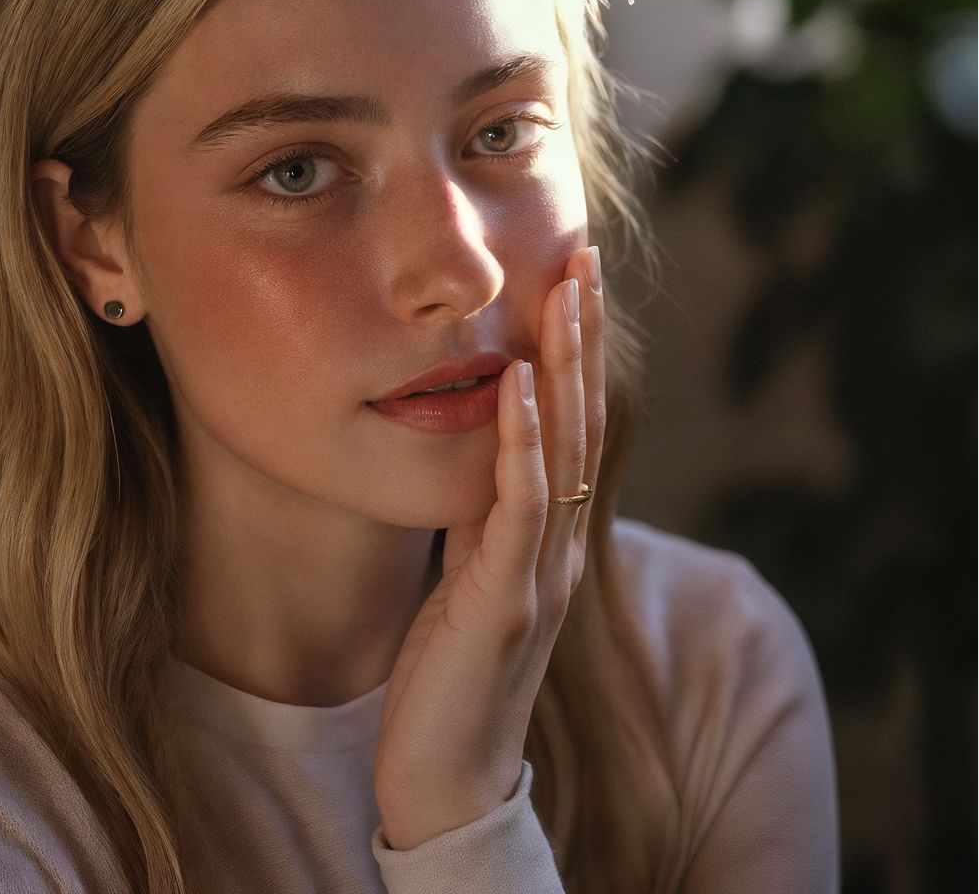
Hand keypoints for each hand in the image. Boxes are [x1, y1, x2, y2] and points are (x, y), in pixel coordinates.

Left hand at [372, 245, 604, 850]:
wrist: (445, 776)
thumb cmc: (451, 673)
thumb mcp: (469, 574)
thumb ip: (481, 516)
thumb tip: (467, 451)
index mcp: (548, 535)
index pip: (572, 423)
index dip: (577, 351)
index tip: (570, 277)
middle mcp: (558, 544)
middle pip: (583, 418)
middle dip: (584, 334)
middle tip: (584, 254)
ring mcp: (540, 572)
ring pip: (565, 448)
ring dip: (567, 363)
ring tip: (565, 288)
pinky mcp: (505, 601)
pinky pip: (520, 506)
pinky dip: (525, 439)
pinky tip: (522, 380)